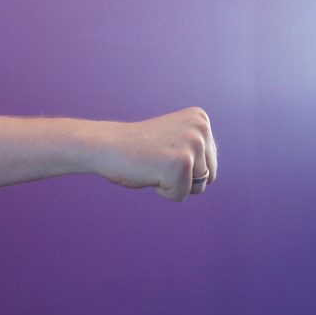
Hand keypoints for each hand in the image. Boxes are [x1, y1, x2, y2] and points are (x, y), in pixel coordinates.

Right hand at [99, 107, 218, 201]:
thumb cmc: (136, 148)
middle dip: (181, 178)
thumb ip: (195, 151)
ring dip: (172, 184)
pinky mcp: (181, 163)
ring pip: (197, 188)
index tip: (162, 151)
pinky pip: (180, 195)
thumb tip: (209, 176)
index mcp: (200, 119)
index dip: (184, 167)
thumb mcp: (174, 140)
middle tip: (156, 160)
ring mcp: (192, 144)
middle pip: (208, 176)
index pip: (210, 163)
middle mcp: (201, 128)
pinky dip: (162, 191)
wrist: (105, 146)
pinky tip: (148, 171)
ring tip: (153, 164)